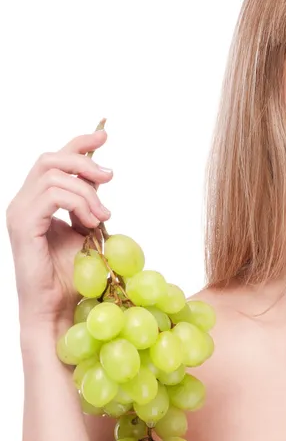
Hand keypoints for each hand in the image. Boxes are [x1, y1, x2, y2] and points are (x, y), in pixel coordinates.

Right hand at [6, 129, 113, 325]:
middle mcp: (24, 201)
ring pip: (55, 176)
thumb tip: (101, 177)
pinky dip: (79, 204)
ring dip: (88, 192)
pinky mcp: (23, 225)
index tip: (104, 135)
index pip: (55, 160)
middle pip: (51, 159)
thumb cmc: (72, 273)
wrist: (58, 305)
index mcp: (38, 200)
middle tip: (109, 177)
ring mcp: (20, 212)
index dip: (78, 143)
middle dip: (85, 163)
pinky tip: (91, 222)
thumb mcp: (87, 227)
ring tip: (102, 215)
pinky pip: (54, 196)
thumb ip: (88, 202)